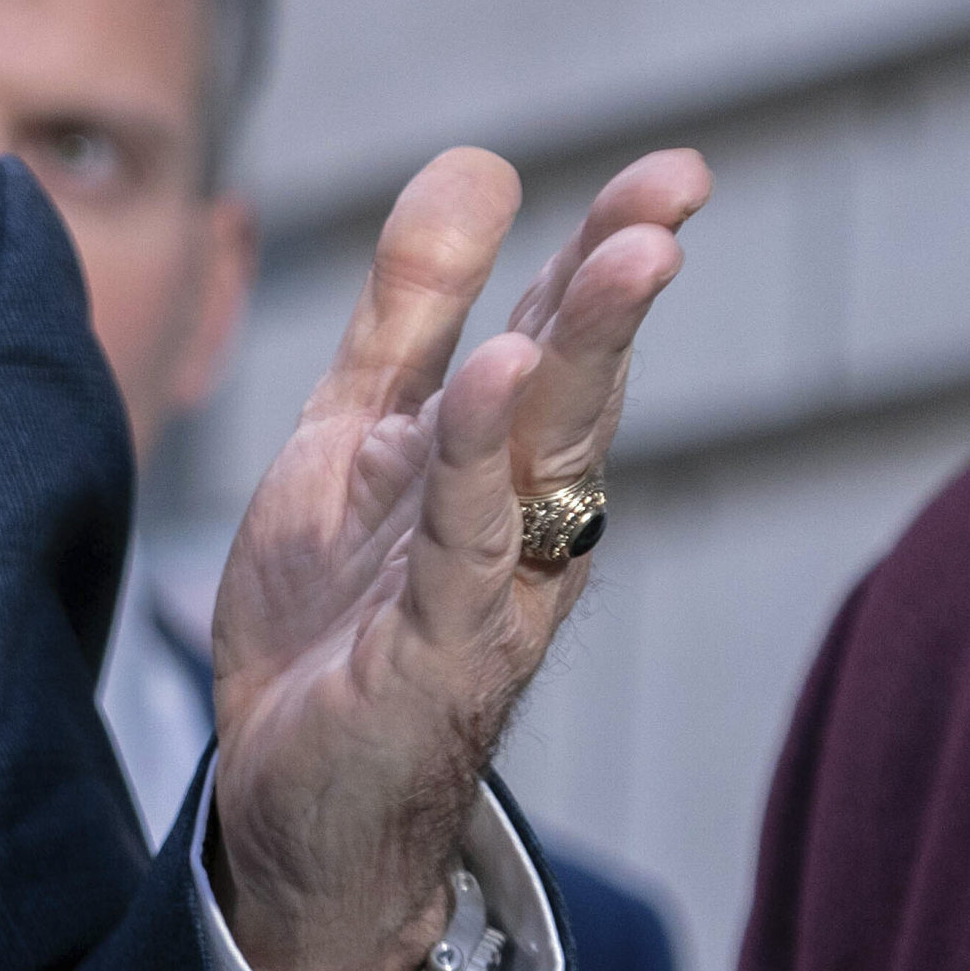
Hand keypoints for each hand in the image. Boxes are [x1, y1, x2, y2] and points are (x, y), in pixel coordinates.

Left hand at [205, 144, 709, 970]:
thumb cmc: (338, 617)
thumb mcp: (353, 435)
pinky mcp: (433, 648)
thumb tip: (477, 163)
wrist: (293, 807)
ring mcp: (482, 584)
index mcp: (496, 463)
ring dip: (588, 353)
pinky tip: (492, 380)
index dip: (605, 251)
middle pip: (578, 385)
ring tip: (630, 257)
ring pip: (543, 454)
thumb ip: (406, 314)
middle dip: (619, 287)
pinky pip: (461, 540)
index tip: (676, 171)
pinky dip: (475, 461)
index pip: (562, 339)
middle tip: (676, 196)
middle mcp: (515, 521)